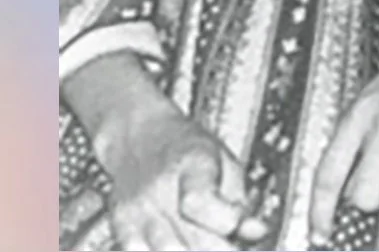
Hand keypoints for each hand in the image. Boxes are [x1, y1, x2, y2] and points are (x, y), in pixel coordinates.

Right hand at [94, 100, 268, 251]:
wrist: (139, 138)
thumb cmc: (187, 148)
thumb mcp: (226, 160)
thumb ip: (240, 200)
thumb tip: (257, 232)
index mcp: (192, 162)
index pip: (198, 201)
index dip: (224, 221)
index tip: (238, 227)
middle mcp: (158, 188)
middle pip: (186, 237)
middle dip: (217, 249)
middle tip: (235, 247)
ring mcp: (136, 210)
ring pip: (165, 251)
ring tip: (215, 246)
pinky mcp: (121, 226)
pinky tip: (184, 247)